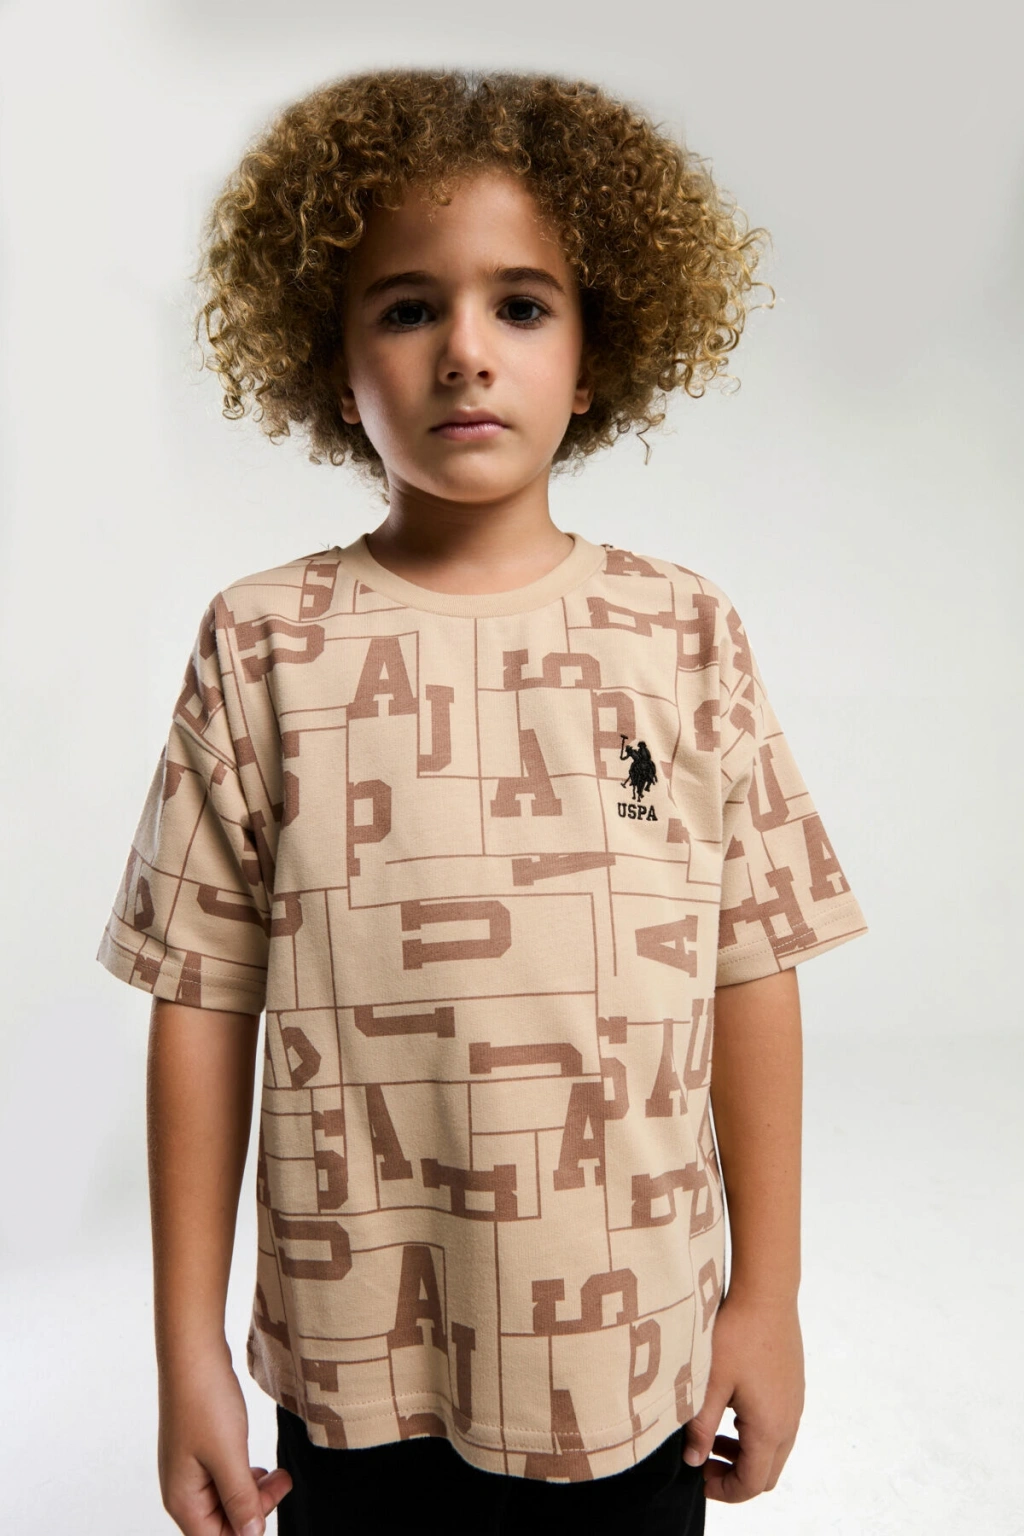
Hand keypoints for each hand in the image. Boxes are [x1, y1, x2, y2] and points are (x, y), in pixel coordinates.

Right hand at [157, 1346, 292, 1534]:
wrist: (193, 1353)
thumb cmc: (205, 1401)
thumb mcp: (229, 1454)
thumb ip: (240, 1498)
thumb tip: (252, 1534)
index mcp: (182, 1499)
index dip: (246, 1530)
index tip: (273, 1501)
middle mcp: (182, 1489)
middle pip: (221, 1522)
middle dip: (255, 1509)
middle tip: (285, 1482)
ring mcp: (189, 1468)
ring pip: (225, 1499)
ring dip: (253, 1492)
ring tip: (279, 1474)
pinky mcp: (199, 1450)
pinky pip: (223, 1478)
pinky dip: (244, 1476)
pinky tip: (259, 1466)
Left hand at [681, 1290, 804, 1501]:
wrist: (766, 1292)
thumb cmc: (737, 1334)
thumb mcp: (710, 1382)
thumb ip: (701, 1427)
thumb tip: (692, 1461)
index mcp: (770, 1427)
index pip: (752, 1483)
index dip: (725, 1491)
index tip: (699, 1480)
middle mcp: (789, 1421)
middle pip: (767, 1472)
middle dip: (735, 1476)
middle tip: (703, 1460)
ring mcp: (795, 1403)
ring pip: (775, 1449)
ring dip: (745, 1453)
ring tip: (713, 1436)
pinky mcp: (793, 1386)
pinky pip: (779, 1425)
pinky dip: (756, 1432)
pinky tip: (731, 1406)